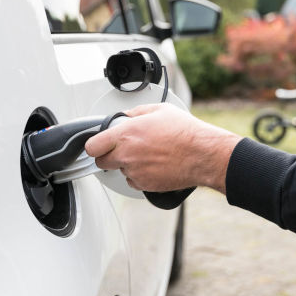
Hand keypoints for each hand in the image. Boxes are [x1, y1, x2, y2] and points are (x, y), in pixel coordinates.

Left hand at [84, 103, 241, 193]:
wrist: (202, 154)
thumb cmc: (185, 132)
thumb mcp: (160, 110)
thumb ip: (136, 113)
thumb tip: (127, 116)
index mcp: (126, 134)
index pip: (92, 146)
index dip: (95, 145)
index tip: (99, 144)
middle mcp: (126, 154)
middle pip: (101, 162)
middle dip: (108, 156)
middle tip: (122, 150)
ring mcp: (134, 172)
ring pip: (120, 171)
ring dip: (128, 164)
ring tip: (148, 155)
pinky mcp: (144, 185)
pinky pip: (134, 181)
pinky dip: (140, 175)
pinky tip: (154, 165)